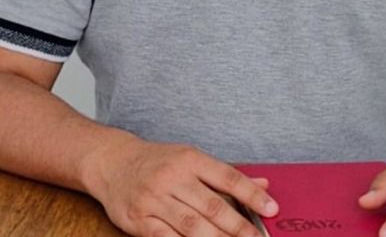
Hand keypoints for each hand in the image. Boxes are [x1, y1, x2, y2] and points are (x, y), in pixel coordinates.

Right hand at [85, 136, 277, 235]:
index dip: (251, 194)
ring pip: (192, 226)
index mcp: (191, 159)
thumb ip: (226, 176)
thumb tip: (263, 184)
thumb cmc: (159, 162)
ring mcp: (156, 199)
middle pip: (213, 206)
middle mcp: (174, 177)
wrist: (114, 162)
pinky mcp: (140, 220)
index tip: (271, 208)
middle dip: (239, 227)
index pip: (228, 177)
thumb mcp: (192, 159)